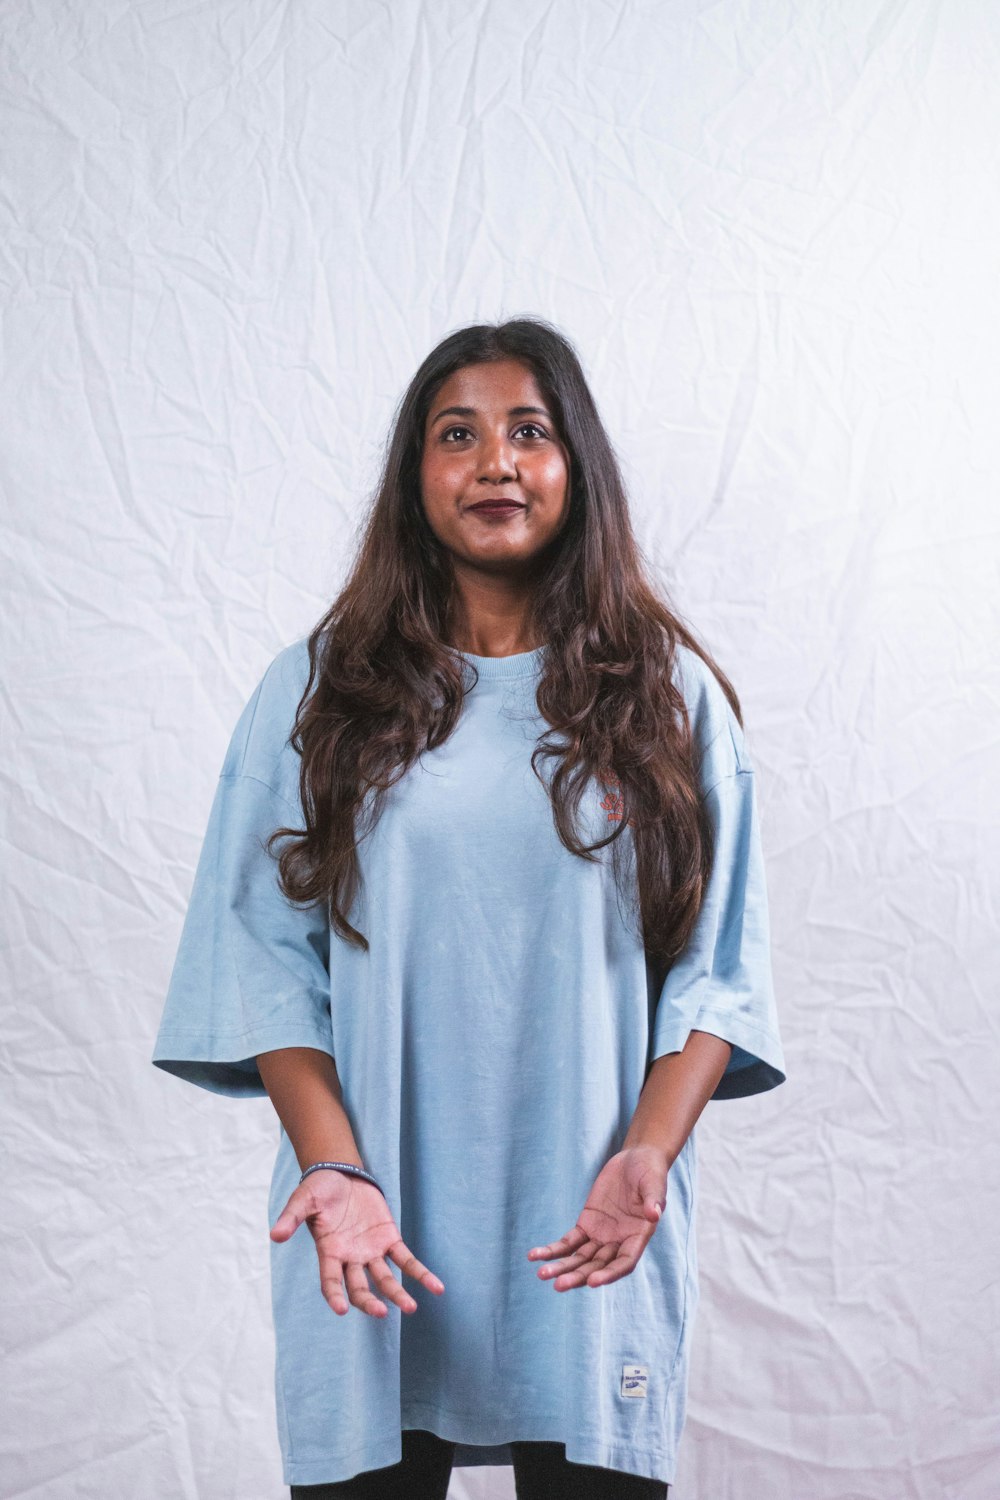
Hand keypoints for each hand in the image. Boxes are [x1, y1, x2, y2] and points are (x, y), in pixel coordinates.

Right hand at [270, 1170, 444, 1318]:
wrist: (341, 1173)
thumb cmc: (319, 1189)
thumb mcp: (303, 1200)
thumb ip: (291, 1218)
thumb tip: (274, 1235)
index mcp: (329, 1252)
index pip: (331, 1281)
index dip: (335, 1296)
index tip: (341, 1309)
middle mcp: (351, 1258)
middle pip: (360, 1288)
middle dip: (369, 1301)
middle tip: (381, 1312)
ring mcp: (371, 1252)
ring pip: (385, 1279)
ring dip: (398, 1294)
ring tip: (412, 1307)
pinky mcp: (389, 1239)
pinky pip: (406, 1260)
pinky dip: (420, 1273)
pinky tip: (436, 1287)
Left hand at [526, 1145, 668, 1290]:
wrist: (635, 1160)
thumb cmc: (650, 1172)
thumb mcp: (654, 1182)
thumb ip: (654, 1198)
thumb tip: (654, 1213)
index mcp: (638, 1237)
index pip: (624, 1263)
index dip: (609, 1274)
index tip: (592, 1282)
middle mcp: (619, 1243)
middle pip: (596, 1266)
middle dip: (578, 1276)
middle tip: (558, 1286)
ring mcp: (601, 1236)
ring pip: (579, 1258)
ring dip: (561, 1267)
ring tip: (542, 1274)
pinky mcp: (586, 1225)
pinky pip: (568, 1241)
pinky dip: (553, 1249)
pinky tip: (534, 1255)